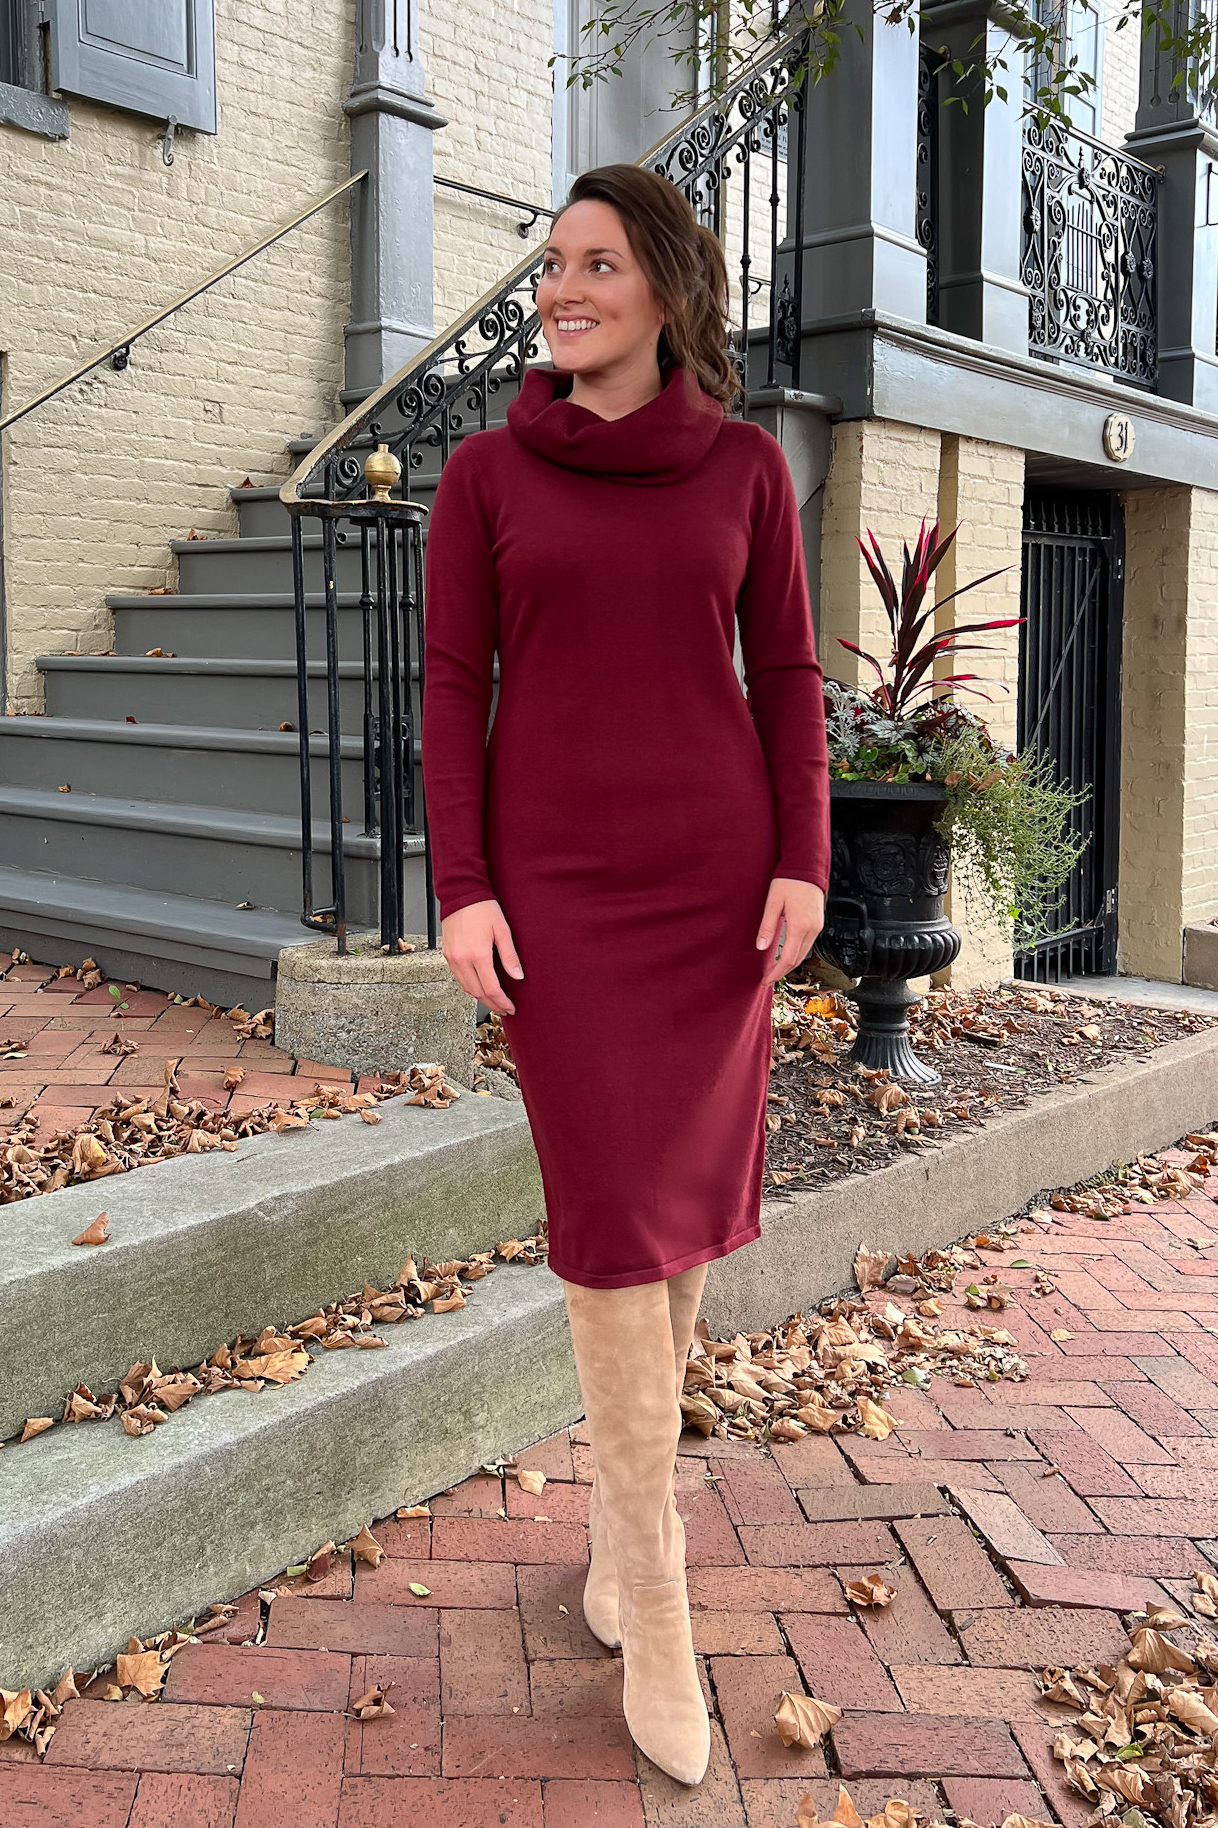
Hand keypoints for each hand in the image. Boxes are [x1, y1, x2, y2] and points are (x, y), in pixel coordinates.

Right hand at [441, 899, 523, 1016]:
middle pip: (477, 992)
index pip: (491, 988)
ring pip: (466, 987)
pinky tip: (480, 987)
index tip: (511, 1007)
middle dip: (492, 1004)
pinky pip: (459, 977)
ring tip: (494, 1001)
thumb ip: (510, 956)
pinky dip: (470, 986)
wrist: (461, 894)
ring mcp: (452, 958)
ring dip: (480, 997)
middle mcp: (462, 959)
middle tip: (504, 1009)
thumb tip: (518, 976)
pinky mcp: (447, 955)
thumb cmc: (483, 908)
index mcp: (478, 955)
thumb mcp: (502, 930)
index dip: (502, 1001)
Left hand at [755, 878, 825, 988]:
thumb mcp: (773, 903)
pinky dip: (797, 953)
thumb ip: (767, 927)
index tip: (766, 980)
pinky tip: (787, 954)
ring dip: (790, 963)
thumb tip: (761, 947)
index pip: (788, 959)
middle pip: (798, 960)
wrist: (807, 867)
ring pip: (804, 953)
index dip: (776, 972)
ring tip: (775, 969)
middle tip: (768, 978)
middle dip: (783, 972)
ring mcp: (817, 926)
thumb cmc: (789, 881)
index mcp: (800, 926)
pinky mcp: (818, 922)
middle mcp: (812, 929)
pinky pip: (808, 944)